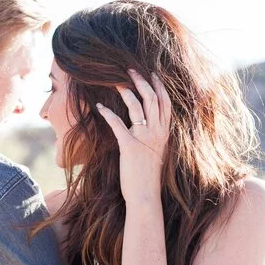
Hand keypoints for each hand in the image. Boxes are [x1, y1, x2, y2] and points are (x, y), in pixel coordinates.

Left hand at [95, 70, 170, 204]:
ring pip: (137, 106)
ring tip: (115, 82)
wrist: (146, 195)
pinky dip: (107, 113)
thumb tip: (146, 126)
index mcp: (165, 133)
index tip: (152, 73)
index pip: (166, 103)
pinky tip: (99, 106)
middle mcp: (157, 132)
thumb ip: (155, 137)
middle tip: (130, 69)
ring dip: (126, 91)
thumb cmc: (148, 176)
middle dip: (142, 81)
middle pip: (152, 98)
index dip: (159, 86)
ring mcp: (144, 138)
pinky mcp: (130, 146)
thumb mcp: (157, 152)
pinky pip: (118, 124)